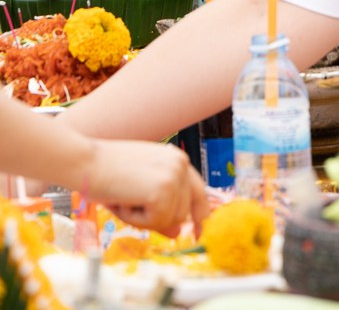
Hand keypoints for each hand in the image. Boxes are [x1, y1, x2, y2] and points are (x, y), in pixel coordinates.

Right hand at [84, 140, 209, 235]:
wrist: (85, 162)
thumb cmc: (105, 173)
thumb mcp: (139, 190)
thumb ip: (161, 207)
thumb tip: (178, 232)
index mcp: (176, 159)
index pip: (198, 192)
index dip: (199, 215)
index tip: (198, 232)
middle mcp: (180, 163)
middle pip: (182, 214)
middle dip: (155, 219)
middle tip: (129, 202)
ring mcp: (174, 175)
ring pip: (170, 220)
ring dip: (143, 219)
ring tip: (125, 197)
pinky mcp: (164, 189)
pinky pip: (156, 222)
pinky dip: (136, 219)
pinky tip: (124, 200)